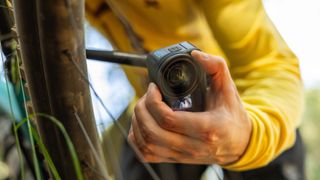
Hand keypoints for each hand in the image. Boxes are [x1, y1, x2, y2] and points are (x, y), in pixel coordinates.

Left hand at [128, 50, 251, 164]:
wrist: (240, 143)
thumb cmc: (232, 116)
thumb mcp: (229, 89)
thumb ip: (216, 67)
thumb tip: (195, 55)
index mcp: (207, 128)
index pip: (169, 119)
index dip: (153, 101)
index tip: (154, 87)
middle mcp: (193, 146)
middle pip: (152, 132)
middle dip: (142, 109)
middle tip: (146, 96)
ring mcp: (183, 155)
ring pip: (147, 145)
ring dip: (137, 123)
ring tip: (143, 108)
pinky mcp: (175, 160)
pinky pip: (146, 155)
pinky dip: (136, 139)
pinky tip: (141, 124)